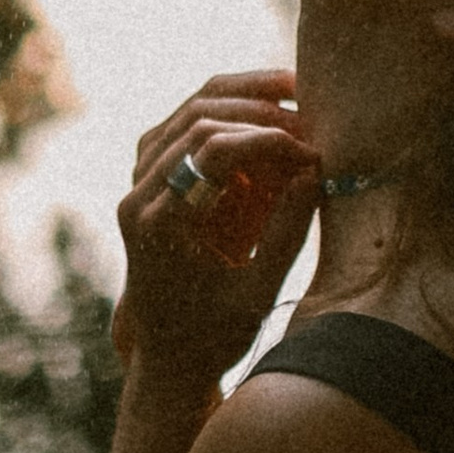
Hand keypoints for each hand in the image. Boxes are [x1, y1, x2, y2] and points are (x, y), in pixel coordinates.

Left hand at [114, 70, 321, 396]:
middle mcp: (139, 196)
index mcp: (158, 225)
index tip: (312, 154)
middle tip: (310, 124)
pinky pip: (185, 125)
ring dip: (243, 98)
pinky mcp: (152, 179)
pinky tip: (264, 109)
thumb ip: (286, 233)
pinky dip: (226, 110)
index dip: (268, 142)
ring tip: (294, 94)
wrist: (168, 358)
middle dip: (260, 115)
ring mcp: (139, 184)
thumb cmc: (214, 337)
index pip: (212, 152)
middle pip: (197, 120)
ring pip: (188, 111)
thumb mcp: (258, 294)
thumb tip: (314, 173)